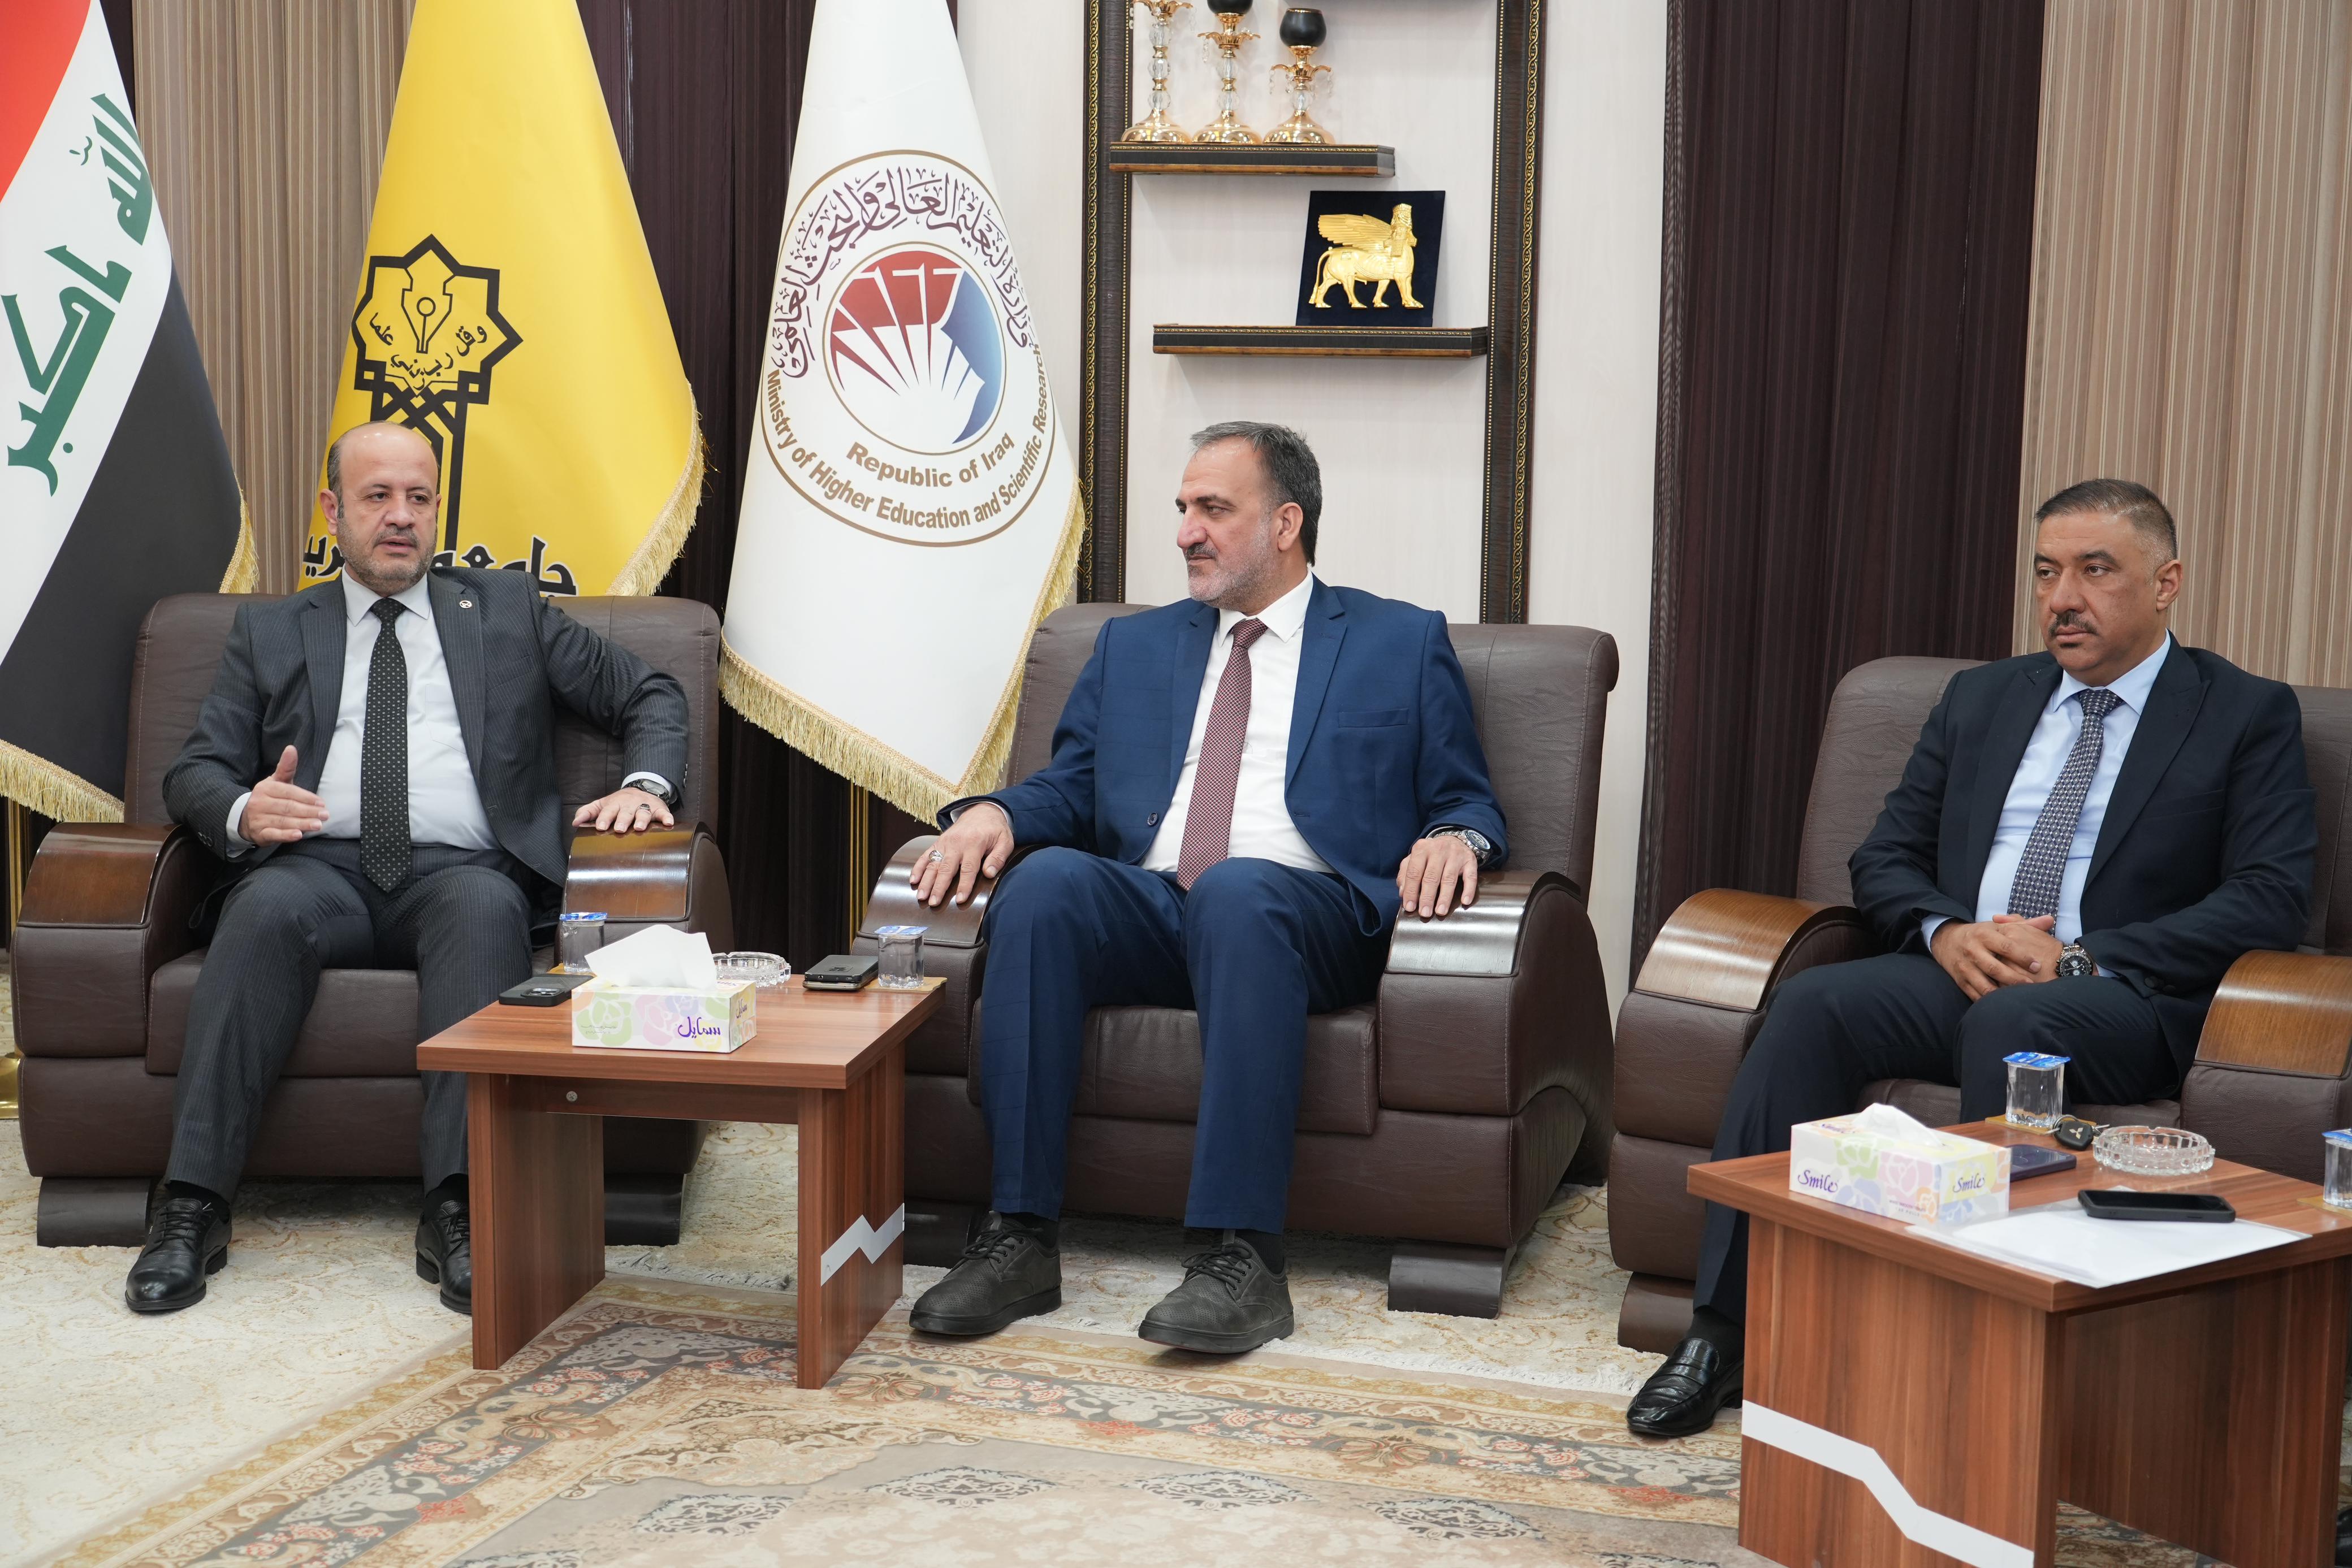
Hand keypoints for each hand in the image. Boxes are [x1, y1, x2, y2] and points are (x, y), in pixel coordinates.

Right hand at [241, 746, 328, 843]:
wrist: (245, 817)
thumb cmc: (269, 798)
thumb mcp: (276, 781)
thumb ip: (286, 767)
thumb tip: (291, 748)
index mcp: (266, 788)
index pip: (289, 792)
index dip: (306, 798)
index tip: (321, 803)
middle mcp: (260, 803)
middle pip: (288, 807)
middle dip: (308, 811)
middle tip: (325, 815)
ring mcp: (258, 819)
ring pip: (283, 821)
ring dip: (301, 824)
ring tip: (317, 825)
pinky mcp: (259, 833)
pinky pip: (273, 834)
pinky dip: (286, 835)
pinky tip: (298, 835)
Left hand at [573, 785, 673, 835]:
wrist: (642, 789)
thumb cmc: (619, 803)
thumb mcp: (602, 804)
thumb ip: (587, 812)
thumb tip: (575, 823)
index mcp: (615, 803)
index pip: (608, 811)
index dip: (604, 818)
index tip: (600, 827)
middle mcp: (629, 804)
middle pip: (625, 812)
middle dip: (622, 820)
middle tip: (619, 829)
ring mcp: (644, 806)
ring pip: (643, 812)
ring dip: (642, 820)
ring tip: (639, 828)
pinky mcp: (658, 808)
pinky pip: (663, 812)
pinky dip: (666, 817)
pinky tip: (668, 823)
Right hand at [911, 803, 1012, 907]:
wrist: (982, 811)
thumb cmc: (995, 830)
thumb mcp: (1005, 841)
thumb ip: (998, 858)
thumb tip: (989, 874)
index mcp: (974, 843)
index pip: (968, 868)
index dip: (964, 885)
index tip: (959, 900)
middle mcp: (956, 843)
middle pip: (946, 868)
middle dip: (939, 887)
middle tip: (933, 903)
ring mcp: (945, 843)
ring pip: (933, 863)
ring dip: (926, 881)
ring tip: (921, 896)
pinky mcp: (938, 842)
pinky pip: (925, 855)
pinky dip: (918, 868)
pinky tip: (913, 880)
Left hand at [1396, 833, 1479, 919]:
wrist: (1454, 839)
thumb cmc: (1431, 855)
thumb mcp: (1415, 859)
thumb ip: (1405, 874)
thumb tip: (1403, 893)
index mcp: (1421, 849)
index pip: (1414, 872)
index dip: (1411, 891)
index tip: (1409, 907)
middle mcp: (1438, 850)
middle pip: (1431, 877)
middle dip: (1427, 897)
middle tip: (1425, 913)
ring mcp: (1455, 855)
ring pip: (1449, 879)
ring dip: (1444, 897)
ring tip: (1440, 912)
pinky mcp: (1470, 860)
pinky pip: (1470, 877)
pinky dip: (1468, 890)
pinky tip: (1465, 901)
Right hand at [1931, 914, 2060, 999]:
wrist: (1946, 940)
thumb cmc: (1980, 934)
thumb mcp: (1998, 926)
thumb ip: (2025, 924)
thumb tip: (2049, 920)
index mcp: (1983, 935)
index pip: (2005, 947)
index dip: (2022, 957)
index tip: (2037, 965)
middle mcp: (1972, 951)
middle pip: (1995, 968)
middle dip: (2015, 979)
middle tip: (2032, 985)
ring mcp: (1965, 967)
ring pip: (1984, 985)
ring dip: (2002, 993)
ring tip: (2018, 998)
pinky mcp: (1960, 981)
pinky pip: (1975, 995)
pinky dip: (1989, 1001)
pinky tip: (2003, 1003)